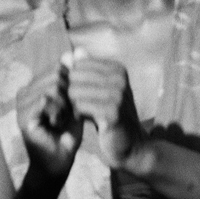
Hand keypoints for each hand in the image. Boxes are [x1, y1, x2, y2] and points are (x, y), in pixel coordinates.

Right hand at [18, 64, 81, 186]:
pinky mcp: (23, 116)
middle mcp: (24, 92)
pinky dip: (59, 111)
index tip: (72, 106)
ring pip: (53, 85)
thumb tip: (74, 51)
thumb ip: (73, 80)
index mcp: (34, 87)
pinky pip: (46, 99)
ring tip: (61, 120)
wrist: (57, 165)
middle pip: (56, 74)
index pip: (57, 68)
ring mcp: (21, 104)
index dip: (72, 85)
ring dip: (65, 104)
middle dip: (70, 94)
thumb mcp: (73, 104)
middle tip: (67, 115)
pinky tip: (57, 124)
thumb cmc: (65, 136)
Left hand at [64, 52, 144, 170]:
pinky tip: (80, 120)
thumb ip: (84, 72)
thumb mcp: (99, 90)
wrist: (132, 145)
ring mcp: (118, 95)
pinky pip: (79, 107)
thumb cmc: (111, 116)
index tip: (73, 93)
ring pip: (74, 91)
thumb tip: (68, 53)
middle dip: (68, 91)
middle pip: (74, 76)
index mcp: (117, 69)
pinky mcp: (113, 113)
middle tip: (69, 105)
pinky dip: (75, 114)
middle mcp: (120, 79)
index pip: (78, 64)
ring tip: (74, 112)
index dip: (70, 79)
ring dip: (69, 104)